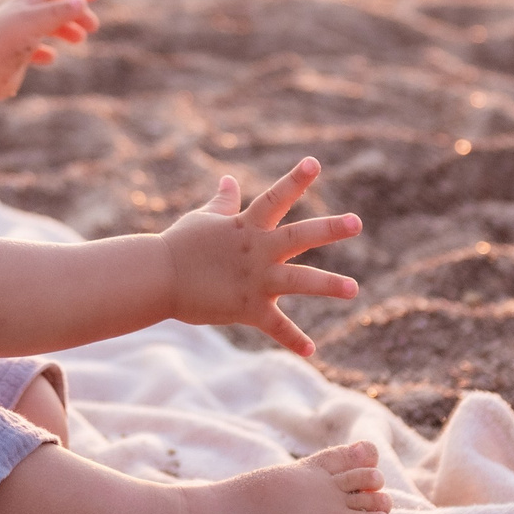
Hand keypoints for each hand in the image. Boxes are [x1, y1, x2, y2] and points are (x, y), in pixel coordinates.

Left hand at [0, 0, 100, 102]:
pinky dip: (46, 53)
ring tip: (80, 40)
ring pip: (45, 28)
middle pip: (53, 7)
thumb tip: (82, 1)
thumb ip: (57, 12)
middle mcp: (20, 18)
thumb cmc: (1, 44)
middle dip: (75, 13)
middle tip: (93, 26)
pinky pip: (33, 52)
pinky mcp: (13, 58)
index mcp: (24, 4)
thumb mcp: (33, 23)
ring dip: (65, 30)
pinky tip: (51, 59)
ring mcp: (16, 38)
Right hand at [161, 158, 361, 356]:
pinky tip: (312, 351)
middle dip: (329, 229)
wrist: (156, 279)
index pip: (274, 198)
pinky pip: (275, 326)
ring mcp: (254, 280)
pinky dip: (293, 339)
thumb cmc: (178, 246)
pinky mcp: (247, 308)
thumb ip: (223, 203)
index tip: (314, 163)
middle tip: (357, 222)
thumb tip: (229, 180)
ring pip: (298, 280)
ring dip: (327, 284)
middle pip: (298, 236)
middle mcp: (256, 250)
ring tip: (353, 289)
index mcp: (246, 227)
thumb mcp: (203, 219)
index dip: (294, 180)